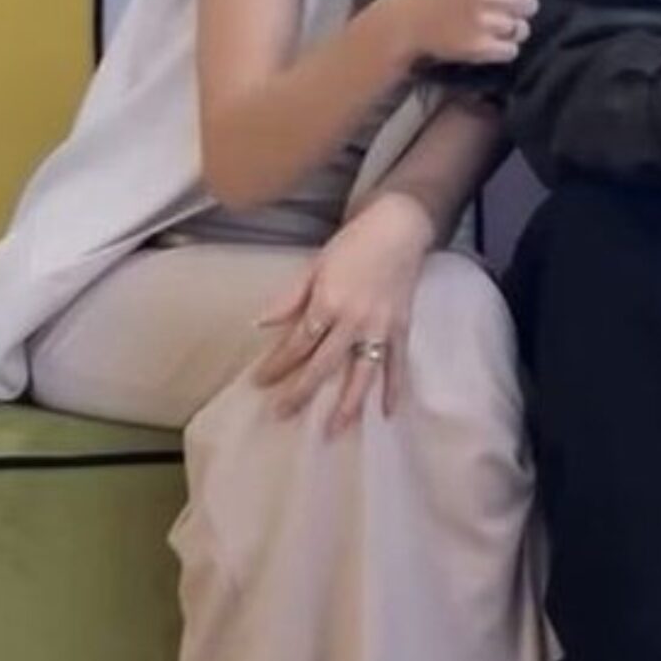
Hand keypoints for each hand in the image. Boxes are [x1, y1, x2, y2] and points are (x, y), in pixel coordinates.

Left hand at [252, 192, 435, 434]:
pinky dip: (393, 388)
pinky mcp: (401, 328)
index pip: (298, 342)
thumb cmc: (353, 244)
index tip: (259, 382)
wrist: (398, 229)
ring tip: (334, 431)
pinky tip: (386, 412)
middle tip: (281, 415)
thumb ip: (290, 297)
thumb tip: (261, 323)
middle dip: (300, 392)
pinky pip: (397, 364)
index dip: (277, 364)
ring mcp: (380, 327)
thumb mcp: (315, 265)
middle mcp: (353, 320)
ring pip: (361, 373)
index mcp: (328, 302)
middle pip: (323, 365)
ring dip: (347, 404)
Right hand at [387, 0, 547, 65]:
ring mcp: (485, 23)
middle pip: (531, 5)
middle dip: (517, 6)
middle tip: (494, 4)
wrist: (410, 18)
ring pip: (523, 29)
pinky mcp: (480, 49)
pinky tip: (484, 38)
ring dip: (510, 28)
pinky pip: (512, 51)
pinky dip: (502, 48)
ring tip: (487, 21)